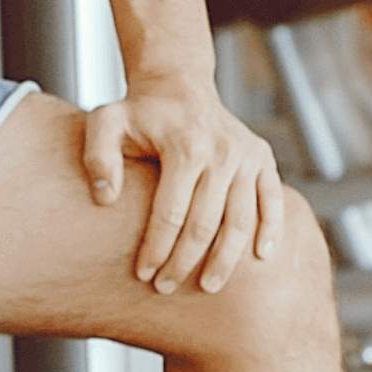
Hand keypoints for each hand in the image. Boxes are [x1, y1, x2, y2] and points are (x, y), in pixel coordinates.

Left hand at [83, 75, 284, 293]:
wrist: (178, 84)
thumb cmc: (138, 112)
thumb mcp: (106, 123)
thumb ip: (99, 157)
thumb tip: (106, 198)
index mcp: (185, 146)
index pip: (171, 213)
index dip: (156, 248)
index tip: (144, 274)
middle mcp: (222, 152)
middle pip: (206, 223)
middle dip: (185, 262)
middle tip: (167, 287)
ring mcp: (246, 156)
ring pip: (241, 220)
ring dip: (226, 259)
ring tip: (208, 286)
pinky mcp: (263, 158)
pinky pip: (272, 201)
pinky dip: (271, 230)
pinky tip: (260, 257)